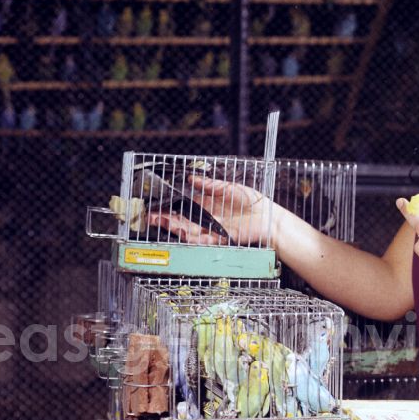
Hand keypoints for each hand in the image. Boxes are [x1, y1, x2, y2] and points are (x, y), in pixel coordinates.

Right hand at [148, 173, 272, 246]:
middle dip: (164, 220)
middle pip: (181, 221)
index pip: (183, 208)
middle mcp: (207, 219)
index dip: (168, 208)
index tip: (155, 207)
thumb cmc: (251, 201)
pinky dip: (194, 238)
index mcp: (207, 206)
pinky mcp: (220, 240)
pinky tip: (183, 233)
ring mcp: (212, 230)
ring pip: (188, 231)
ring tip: (161, 223)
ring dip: (174, 228)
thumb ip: (208, 185)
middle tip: (150, 217)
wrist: (268, 217)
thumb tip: (191, 178)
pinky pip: (204, 241)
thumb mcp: (228, 188)